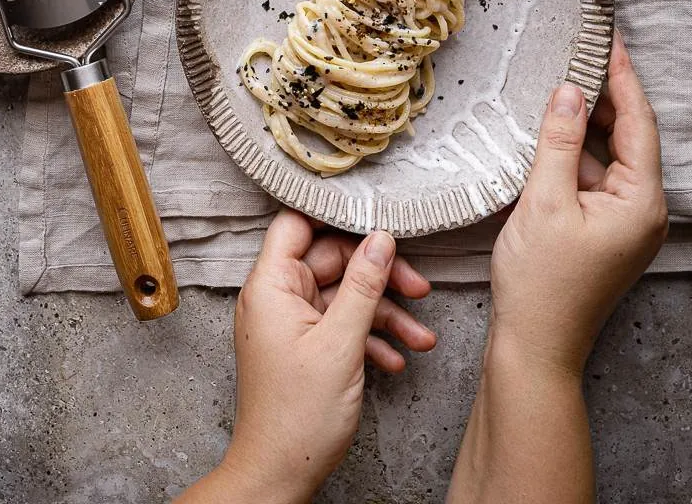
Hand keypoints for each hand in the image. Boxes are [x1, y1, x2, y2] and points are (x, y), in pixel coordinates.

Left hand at [220, 210, 435, 502]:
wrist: (278, 476)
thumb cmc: (296, 417)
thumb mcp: (341, 344)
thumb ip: (363, 286)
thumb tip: (381, 239)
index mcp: (271, 286)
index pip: (298, 224)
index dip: (334, 216)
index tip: (375, 215)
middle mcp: (278, 298)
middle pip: (333, 261)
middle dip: (379, 276)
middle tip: (418, 287)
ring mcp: (292, 323)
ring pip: (345, 297)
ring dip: (384, 314)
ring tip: (420, 335)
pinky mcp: (306, 347)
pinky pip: (342, 325)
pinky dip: (370, 338)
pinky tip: (397, 358)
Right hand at [489, 30, 667, 375]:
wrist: (535, 346)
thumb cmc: (541, 283)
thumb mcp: (544, 201)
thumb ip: (560, 141)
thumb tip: (569, 90)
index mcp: (642, 202)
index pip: (638, 122)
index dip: (623, 76)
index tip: (610, 38)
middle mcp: (644, 210)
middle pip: (629, 135)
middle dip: (605, 94)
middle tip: (579, 52)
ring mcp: (626, 221)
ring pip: (611, 155)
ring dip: (587, 124)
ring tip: (560, 85)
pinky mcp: (605, 229)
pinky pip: (596, 177)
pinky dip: (576, 153)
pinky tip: (551, 134)